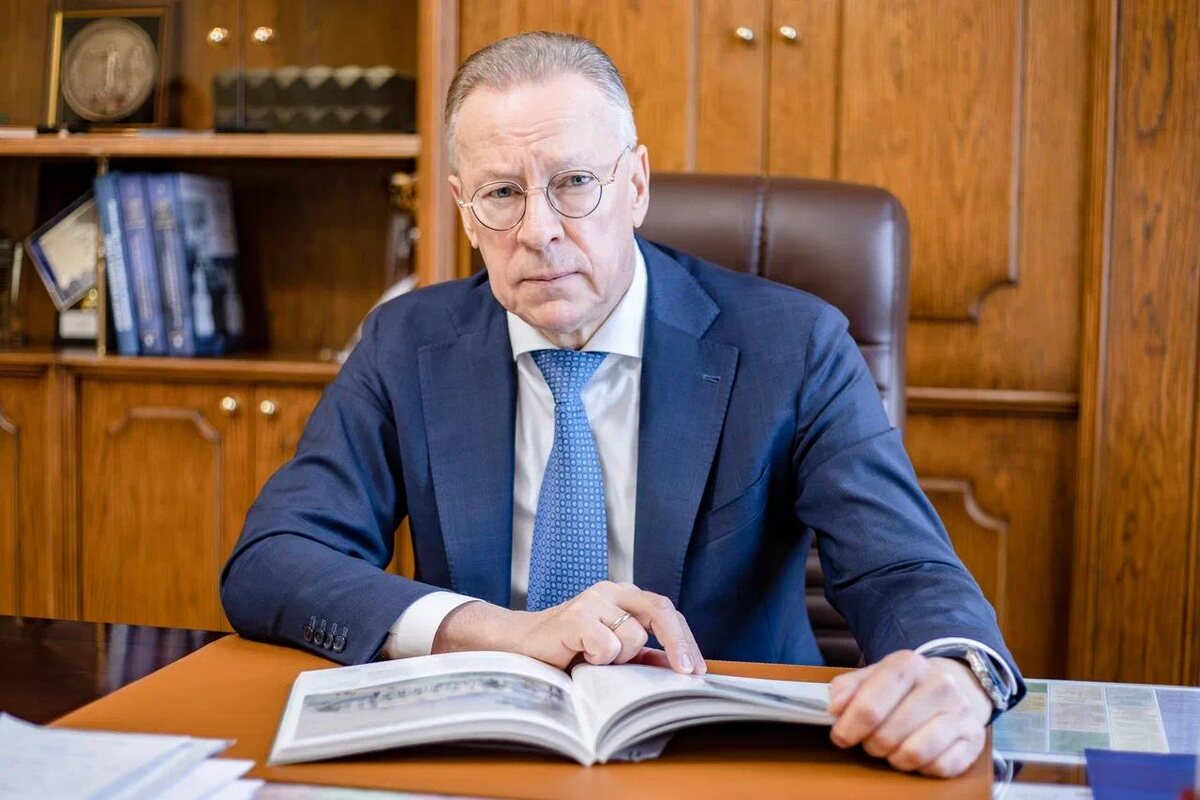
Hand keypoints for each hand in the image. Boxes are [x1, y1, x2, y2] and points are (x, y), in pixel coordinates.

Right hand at [432, 580, 705, 674]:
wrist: (518, 648)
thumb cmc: (565, 651)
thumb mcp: (611, 653)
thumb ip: (641, 656)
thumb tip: (676, 667)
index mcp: (623, 596)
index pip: (665, 611)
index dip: (685, 639)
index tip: (697, 670)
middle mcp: (611, 591)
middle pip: (660, 612)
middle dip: (678, 644)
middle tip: (686, 673)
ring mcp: (593, 600)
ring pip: (634, 638)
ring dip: (619, 659)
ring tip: (593, 659)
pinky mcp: (576, 615)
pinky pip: (608, 646)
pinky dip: (599, 660)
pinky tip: (580, 657)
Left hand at [827, 651, 992, 777]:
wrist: (955, 683)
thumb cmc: (904, 687)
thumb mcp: (872, 677)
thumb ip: (846, 688)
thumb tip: (835, 708)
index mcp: (908, 665)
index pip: (870, 705)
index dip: (850, 727)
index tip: (841, 736)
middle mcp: (939, 685)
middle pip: (888, 734)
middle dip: (871, 744)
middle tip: (870, 741)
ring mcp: (961, 712)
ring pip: (914, 754)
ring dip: (895, 759)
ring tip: (892, 749)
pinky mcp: (974, 739)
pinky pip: (940, 768)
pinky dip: (922, 768)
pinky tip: (917, 754)